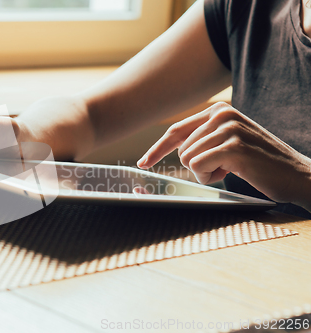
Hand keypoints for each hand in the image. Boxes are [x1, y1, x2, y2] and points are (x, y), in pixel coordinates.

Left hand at [137, 102, 310, 209]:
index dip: (157, 148)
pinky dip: (212, 177)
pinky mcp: (233, 146)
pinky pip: (198, 168)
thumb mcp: (229, 141)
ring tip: (233, 168)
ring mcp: (228, 128)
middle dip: (199, 166)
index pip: (176, 130)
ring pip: (188, 160)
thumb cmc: (260, 163)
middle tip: (227, 166)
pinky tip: (234, 172)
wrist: (297, 175)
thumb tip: (172, 145)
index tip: (143, 162)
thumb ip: (203, 137)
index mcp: (219, 110)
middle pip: (181, 150)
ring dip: (207, 173)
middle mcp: (222, 114)